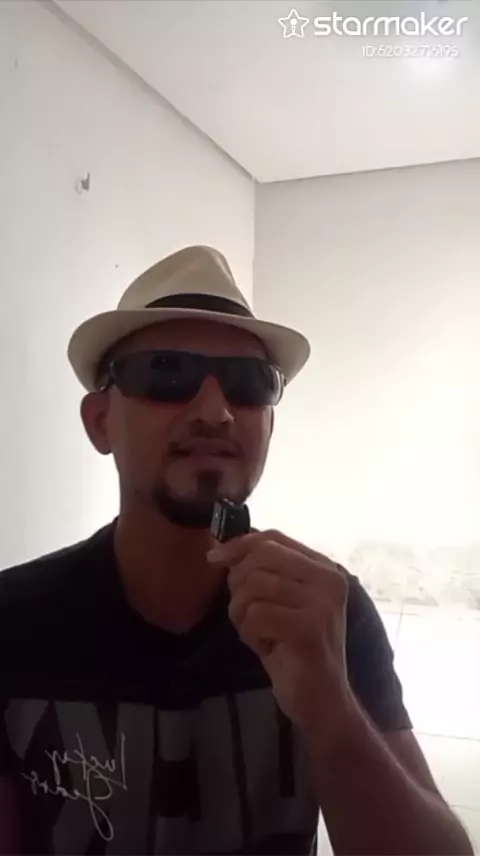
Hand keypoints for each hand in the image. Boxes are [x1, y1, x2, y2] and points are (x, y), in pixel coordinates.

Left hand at [207, 530, 352, 732]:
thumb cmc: (294, 649)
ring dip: (243, 615)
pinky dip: (251, 634)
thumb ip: (263, 572)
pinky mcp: (309, 628)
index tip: (214, 558)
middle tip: (247, 615)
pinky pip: (256, 615)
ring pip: (254, 586)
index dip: (239, 544)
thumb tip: (221, 550)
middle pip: (261, 558)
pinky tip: (268, 648)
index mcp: (324, 568)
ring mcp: (322, 603)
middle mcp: (329, 579)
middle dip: (239, 586)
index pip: (274, 538)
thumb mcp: (279, 602)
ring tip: (260, 634)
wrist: (320, 700)